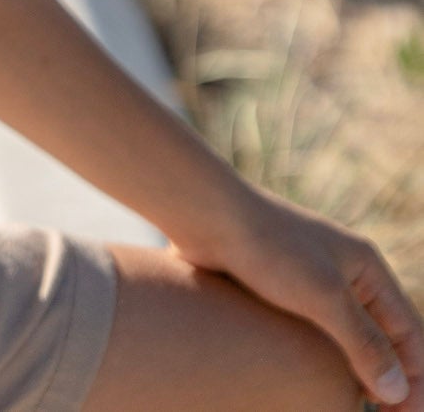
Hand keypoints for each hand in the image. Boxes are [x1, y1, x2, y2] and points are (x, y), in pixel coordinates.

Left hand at [176, 181, 423, 409]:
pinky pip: (319, 334)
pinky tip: (318, 386)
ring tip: (356, 409)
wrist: (208, 217)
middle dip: (391, 380)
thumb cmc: (269, 249)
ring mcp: (315, 281)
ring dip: (358, 373)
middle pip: (384, 338)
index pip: (409, 332)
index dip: (415, 377)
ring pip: (350, 338)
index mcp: (367, 267)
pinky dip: (328, 362)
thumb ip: (364, 344)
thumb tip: (398, 391)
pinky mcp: (285, 291)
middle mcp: (346, 273)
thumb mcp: (324, 297)